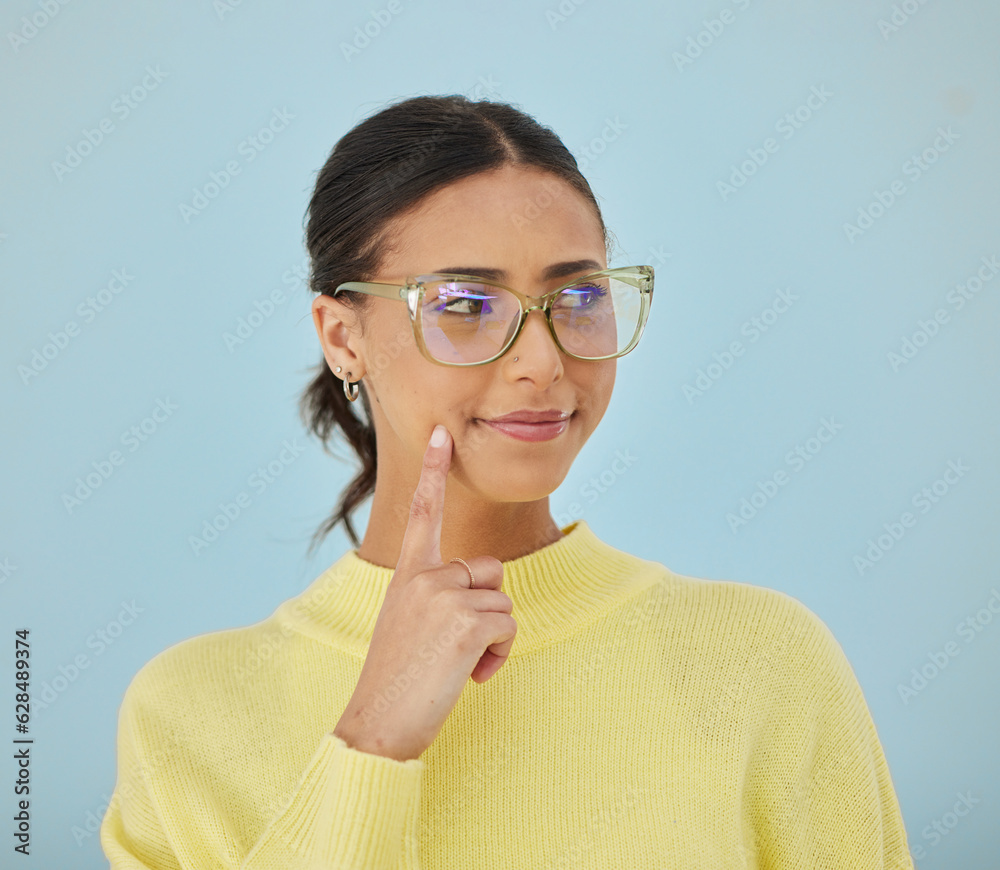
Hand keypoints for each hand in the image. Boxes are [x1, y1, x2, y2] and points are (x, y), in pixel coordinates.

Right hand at [333, 425, 516, 760]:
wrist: (379, 721)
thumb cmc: (399, 678)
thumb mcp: (410, 622)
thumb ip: (438, 594)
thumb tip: (485, 592)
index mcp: (408, 574)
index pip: (423, 513)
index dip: (433, 472)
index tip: (440, 433)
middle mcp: (424, 577)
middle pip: (489, 571)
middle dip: (486, 609)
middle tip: (454, 647)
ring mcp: (443, 596)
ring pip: (503, 601)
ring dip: (493, 637)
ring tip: (458, 664)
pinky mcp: (466, 621)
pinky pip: (508, 626)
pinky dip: (499, 655)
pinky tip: (469, 676)